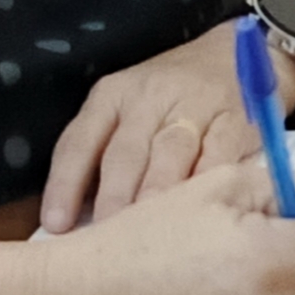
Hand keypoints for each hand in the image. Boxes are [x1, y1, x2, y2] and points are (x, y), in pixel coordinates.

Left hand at [42, 21, 286, 230]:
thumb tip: (77, 217)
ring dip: (156, 193)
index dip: (65, 184)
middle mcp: (149, 97)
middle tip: (105, 240)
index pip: (80, 141)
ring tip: (148, 234)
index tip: (55, 224)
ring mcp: (194, 105)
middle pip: (125, 152)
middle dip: (112, 198)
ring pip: (169, 153)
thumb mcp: (129, 106)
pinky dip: (206, 182)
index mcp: (112, 96)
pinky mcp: (235, 118)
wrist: (238, 54)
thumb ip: (106, 152)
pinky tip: (198, 210)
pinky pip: (218, 153)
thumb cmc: (172, 93)